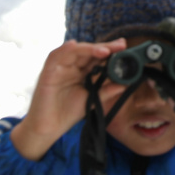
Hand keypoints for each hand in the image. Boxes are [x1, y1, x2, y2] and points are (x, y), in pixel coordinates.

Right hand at [11, 38, 127, 160]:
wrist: (49, 129)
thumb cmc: (68, 113)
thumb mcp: (92, 99)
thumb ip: (107, 90)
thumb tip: (126, 82)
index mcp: (83, 71)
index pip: (98, 57)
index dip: (111, 52)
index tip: (125, 48)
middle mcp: (72, 66)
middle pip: (89, 51)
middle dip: (105, 47)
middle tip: (121, 45)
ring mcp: (60, 68)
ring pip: (75, 51)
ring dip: (89, 48)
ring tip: (105, 50)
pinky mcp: (48, 73)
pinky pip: (54, 57)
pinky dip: (64, 50)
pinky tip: (74, 46)